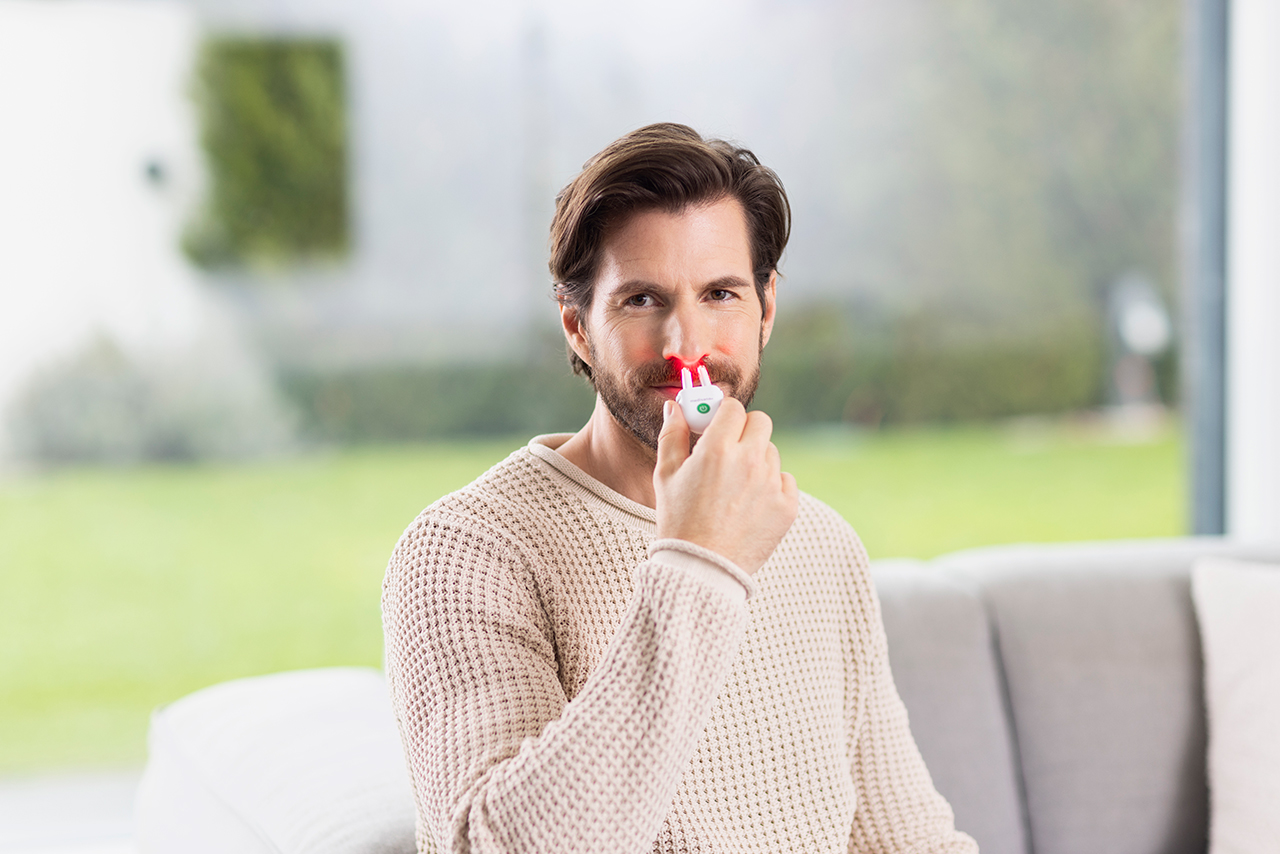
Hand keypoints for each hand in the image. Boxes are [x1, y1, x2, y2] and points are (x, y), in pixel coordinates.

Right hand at [654, 397, 798, 575]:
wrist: (701, 569)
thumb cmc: (679, 521)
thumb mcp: (665, 475)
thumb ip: (672, 434)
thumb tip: (675, 407)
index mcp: (718, 449)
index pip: (733, 407)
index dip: (723, 413)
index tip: (716, 425)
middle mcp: (749, 461)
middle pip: (760, 422)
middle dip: (744, 429)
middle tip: (728, 449)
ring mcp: (771, 484)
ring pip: (771, 452)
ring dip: (756, 459)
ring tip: (734, 486)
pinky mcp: (787, 507)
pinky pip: (785, 480)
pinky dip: (771, 486)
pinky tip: (750, 503)